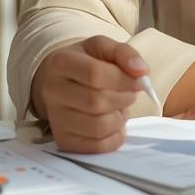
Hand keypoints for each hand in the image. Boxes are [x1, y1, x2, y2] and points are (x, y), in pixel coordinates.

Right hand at [31, 35, 151, 152]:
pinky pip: (98, 147)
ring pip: (98, 127)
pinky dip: (115, 137)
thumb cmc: (85, 63)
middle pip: (97, 102)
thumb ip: (124, 53)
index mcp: (60, 63)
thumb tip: (142, 71)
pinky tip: (112, 122)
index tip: (138, 81)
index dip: (124, 79)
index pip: (95, 74)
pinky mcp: (64, 141)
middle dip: (124, 99)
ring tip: (119, 107)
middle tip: (130, 94)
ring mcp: (56, 119)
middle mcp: (52, 91)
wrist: (59, 82)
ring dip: (119, 118)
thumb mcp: (103, 47)